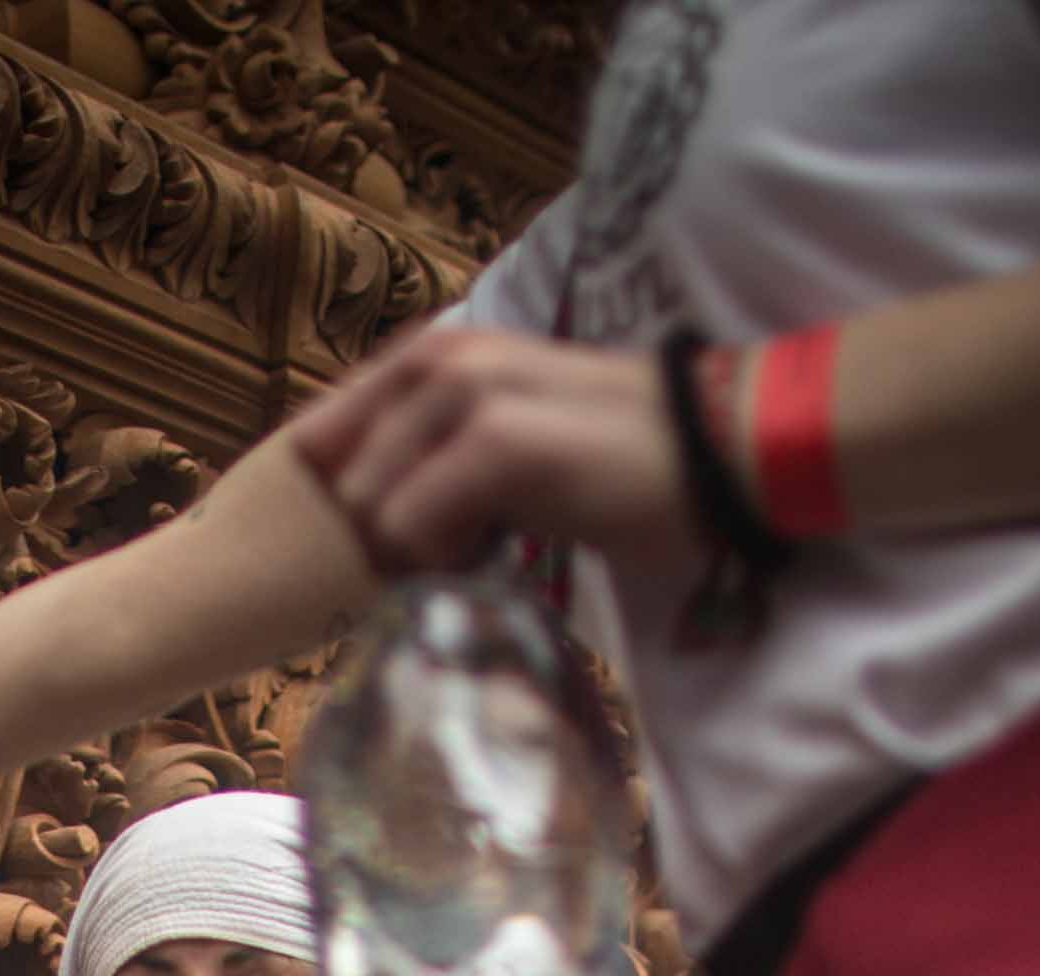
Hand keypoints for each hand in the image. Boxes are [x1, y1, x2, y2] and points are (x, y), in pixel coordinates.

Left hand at [281, 325, 697, 579]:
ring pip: (367, 508)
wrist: (714, 453)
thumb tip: (363, 510)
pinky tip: (499, 550)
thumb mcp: (505, 430)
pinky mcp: (496, 444)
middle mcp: (440, 360)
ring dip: (414, 547)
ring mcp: (466, 396)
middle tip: (458, 543)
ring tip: (488, 542)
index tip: (396, 536)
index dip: (347, 499)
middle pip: (340, 480)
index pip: (325, 431)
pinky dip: (443, 558)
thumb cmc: (613, 457)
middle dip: (380, 530)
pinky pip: (408, 527)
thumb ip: (431, 447)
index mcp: (437, 354)